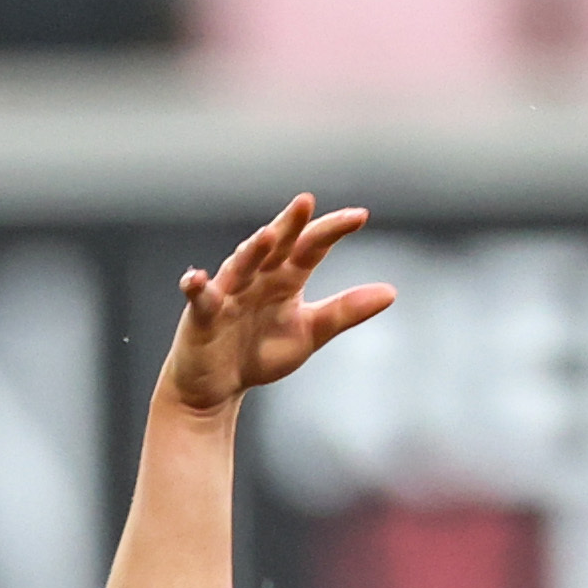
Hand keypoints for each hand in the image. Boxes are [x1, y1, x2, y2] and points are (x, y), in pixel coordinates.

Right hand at [163, 195, 393, 414]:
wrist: (219, 387)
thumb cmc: (260, 353)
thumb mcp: (310, 332)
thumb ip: (345, 311)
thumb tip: (391, 292)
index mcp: (285, 279)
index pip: (310, 248)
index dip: (331, 232)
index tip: (360, 216)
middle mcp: (256, 277)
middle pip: (275, 246)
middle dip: (289, 224)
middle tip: (307, 201)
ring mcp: (227, 294)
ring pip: (240, 266)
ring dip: (252, 251)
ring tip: (268, 235)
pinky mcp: (202, 316)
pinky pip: (199, 299)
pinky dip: (196, 287)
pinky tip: (196, 279)